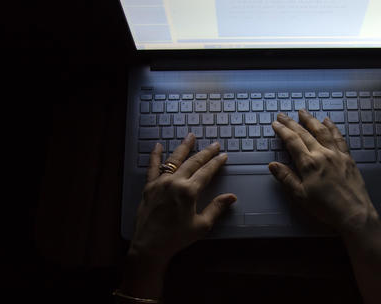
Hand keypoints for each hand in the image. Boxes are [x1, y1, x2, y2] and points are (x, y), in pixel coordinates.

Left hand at [130, 133, 235, 262]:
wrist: (149, 245)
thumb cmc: (176, 237)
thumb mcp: (201, 225)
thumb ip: (216, 208)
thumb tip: (232, 197)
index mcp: (189, 191)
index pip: (206, 172)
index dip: (216, 163)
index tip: (223, 155)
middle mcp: (175, 182)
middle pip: (193, 162)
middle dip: (205, 152)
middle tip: (214, 144)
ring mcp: (160, 182)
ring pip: (174, 160)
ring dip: (184, 147)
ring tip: (191, 136)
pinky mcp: (149, 186)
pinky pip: (152, 167)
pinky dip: (155, 155)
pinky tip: (158, 146)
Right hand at [268, 110, 378, 234]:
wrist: (353, 212)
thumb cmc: (326, 207)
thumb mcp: (300, 196)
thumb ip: (286, 178)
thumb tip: (272, 165)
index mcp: (309, 164)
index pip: (292, 141)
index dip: (282, 131)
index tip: (276, 124)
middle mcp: (322, 154)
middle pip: (304, 133)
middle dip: (292, 123)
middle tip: (283, 115)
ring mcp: (336, 154)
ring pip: (321, 131)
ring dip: (311, 120)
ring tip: (303, 112)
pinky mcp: (347, 157)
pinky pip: (338, 137)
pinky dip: (332, 127)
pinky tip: (327, 121)